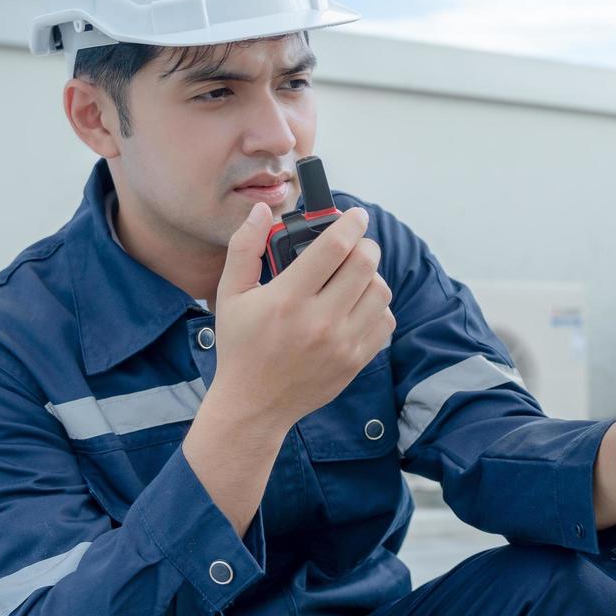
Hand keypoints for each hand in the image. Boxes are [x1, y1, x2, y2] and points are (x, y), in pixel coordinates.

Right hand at [211, 203, 395, 427]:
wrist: (254, 405)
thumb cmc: (240, 346)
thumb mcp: (230, 295)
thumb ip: (244, 247)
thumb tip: (262, 210)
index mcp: (287, 299)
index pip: (333, 247)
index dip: (350, 223)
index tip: (355, 215)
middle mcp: (319, 321)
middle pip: (365, 264)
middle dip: (363, 244)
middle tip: (354, 244)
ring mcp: (341, 343)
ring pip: (380, 291)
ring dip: (371, 275)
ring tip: (354, 276)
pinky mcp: (355, 361)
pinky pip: (384, 321)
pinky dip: (377, 306)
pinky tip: (357, 304)